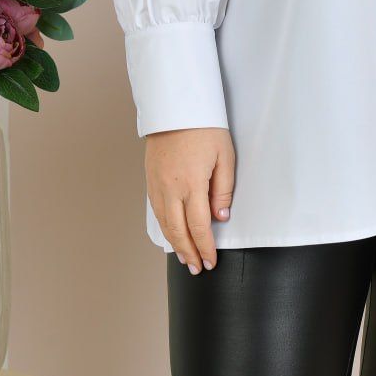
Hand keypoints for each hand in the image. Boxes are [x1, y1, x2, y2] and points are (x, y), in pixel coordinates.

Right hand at [144, 126, 234, 272]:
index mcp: (192, 183)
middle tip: (197, 269)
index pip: (199, 226)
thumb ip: (223, 188)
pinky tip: (171, 234)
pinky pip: (156, 211)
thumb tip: (220, 216)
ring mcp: (158, 185)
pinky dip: (164, 227)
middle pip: (178, 231)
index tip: (211, 261)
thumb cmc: (204, 128)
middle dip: (189, 253)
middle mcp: (171, 189)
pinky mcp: (150, 180)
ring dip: (175, 244)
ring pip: (164, 224)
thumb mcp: (224, 155)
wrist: (176, 107)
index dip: (205, 247)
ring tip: (184, 259)